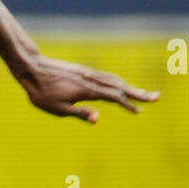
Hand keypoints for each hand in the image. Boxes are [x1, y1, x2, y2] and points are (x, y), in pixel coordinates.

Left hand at [16, 54, 159, 122]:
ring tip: (143, 94)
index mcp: (87, 90)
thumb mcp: (57, 109)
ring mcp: (88, 73)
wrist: (32, 68)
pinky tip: (121, 86)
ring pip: (115, 80)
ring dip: (131, 87)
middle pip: (120, 86)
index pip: (113, 97)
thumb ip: (79, 113)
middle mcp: (91, 79)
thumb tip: (98, 118)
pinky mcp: (84, 71)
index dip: (128, 104)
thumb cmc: (42, 93)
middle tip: (156, 97)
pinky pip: (106, 77)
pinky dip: (118, 82)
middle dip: (138, 93)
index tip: (139, 111)